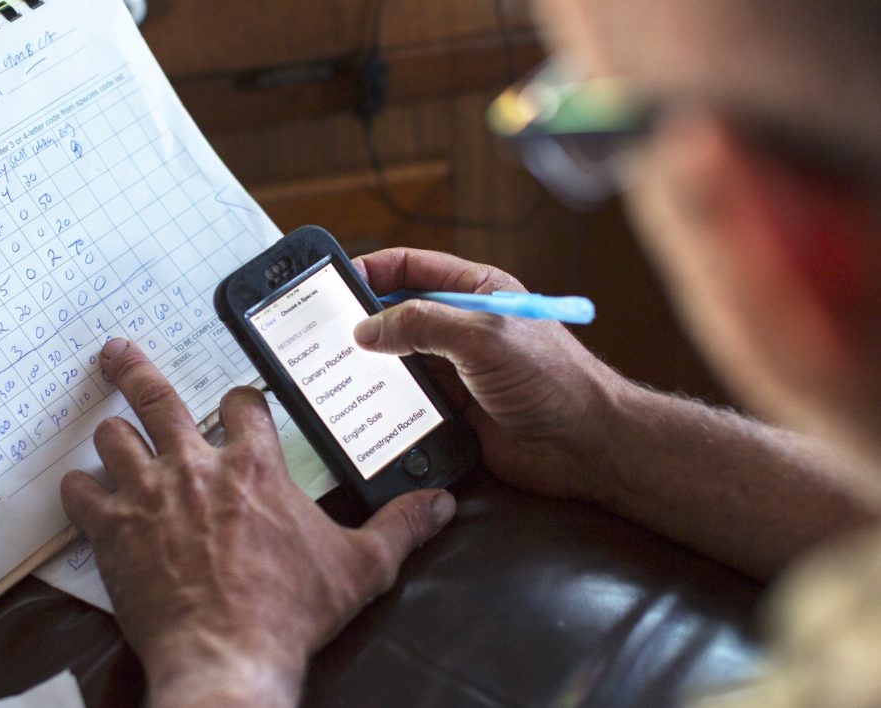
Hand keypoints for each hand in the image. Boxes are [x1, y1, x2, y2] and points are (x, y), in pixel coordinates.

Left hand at [60, 339, 456, 706]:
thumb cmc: (288, 613)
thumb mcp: (360, 568)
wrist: (227, 657)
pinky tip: (84, 493)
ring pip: (114, 439)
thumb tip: (439, 505)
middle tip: (116, 352)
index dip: (241, 404)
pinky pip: (81, 493)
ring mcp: (148, 495)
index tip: (239, 408)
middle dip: (135, 370)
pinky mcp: (113, 531)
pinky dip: (80, 490)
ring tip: (109, 432)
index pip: (244, 405)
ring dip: (113, 437)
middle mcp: (196, 468)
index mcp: (255, 468)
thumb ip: (399, 528)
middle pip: (158, 398)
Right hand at [352, 248, 625, 500]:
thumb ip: (423, 324)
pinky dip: (384, 401)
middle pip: (398, 313)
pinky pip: (406, 399)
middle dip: (363, 321)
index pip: (411, 267)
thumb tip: (369, 328)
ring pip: (398, 359)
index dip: (372, 271)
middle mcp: (462, 326)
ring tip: (338, 369)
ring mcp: (456, 368)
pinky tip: (365, 404)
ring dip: (372, 365)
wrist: (585, 445)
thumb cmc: (555, 380)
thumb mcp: (484, 337)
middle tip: (327, 331)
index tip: (336, 284)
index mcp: (475, 291)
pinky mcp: (452, 408)